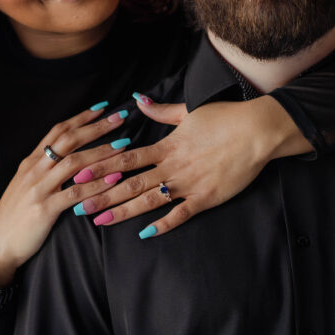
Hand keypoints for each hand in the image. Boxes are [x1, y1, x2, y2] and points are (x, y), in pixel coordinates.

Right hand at [0, 103, 132, 285]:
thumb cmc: (15, 216)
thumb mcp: (25, 185)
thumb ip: (44, 169)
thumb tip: (66, 156)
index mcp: (31, 162)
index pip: (58, 131)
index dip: (81, 118)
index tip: (103, 107)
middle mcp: (35, 170)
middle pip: (70, 140)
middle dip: (97, 127)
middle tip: (121, 117)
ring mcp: (39, 188)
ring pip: (75, 163)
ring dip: (102, 153)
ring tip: (124, 146)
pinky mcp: (45, 209)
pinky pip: (75, 194)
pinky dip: (96, 185)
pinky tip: (114, 180)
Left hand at [65, 93, 311, 237]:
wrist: (257, 132)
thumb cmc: (226, 118)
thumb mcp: (189, 111)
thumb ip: (160, 110)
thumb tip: (138, 99)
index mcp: (166, 146)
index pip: (126, 159)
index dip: (100, 167)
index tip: (79, 174)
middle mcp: (172, 167)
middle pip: (129, 184)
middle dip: (101, 195)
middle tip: (76, 205)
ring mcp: (188, 184)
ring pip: (148, 201)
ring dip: (122, 211)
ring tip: (99, 220)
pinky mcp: (205, 198)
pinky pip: (180, 215)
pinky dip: (162, 224)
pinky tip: (144, 234)